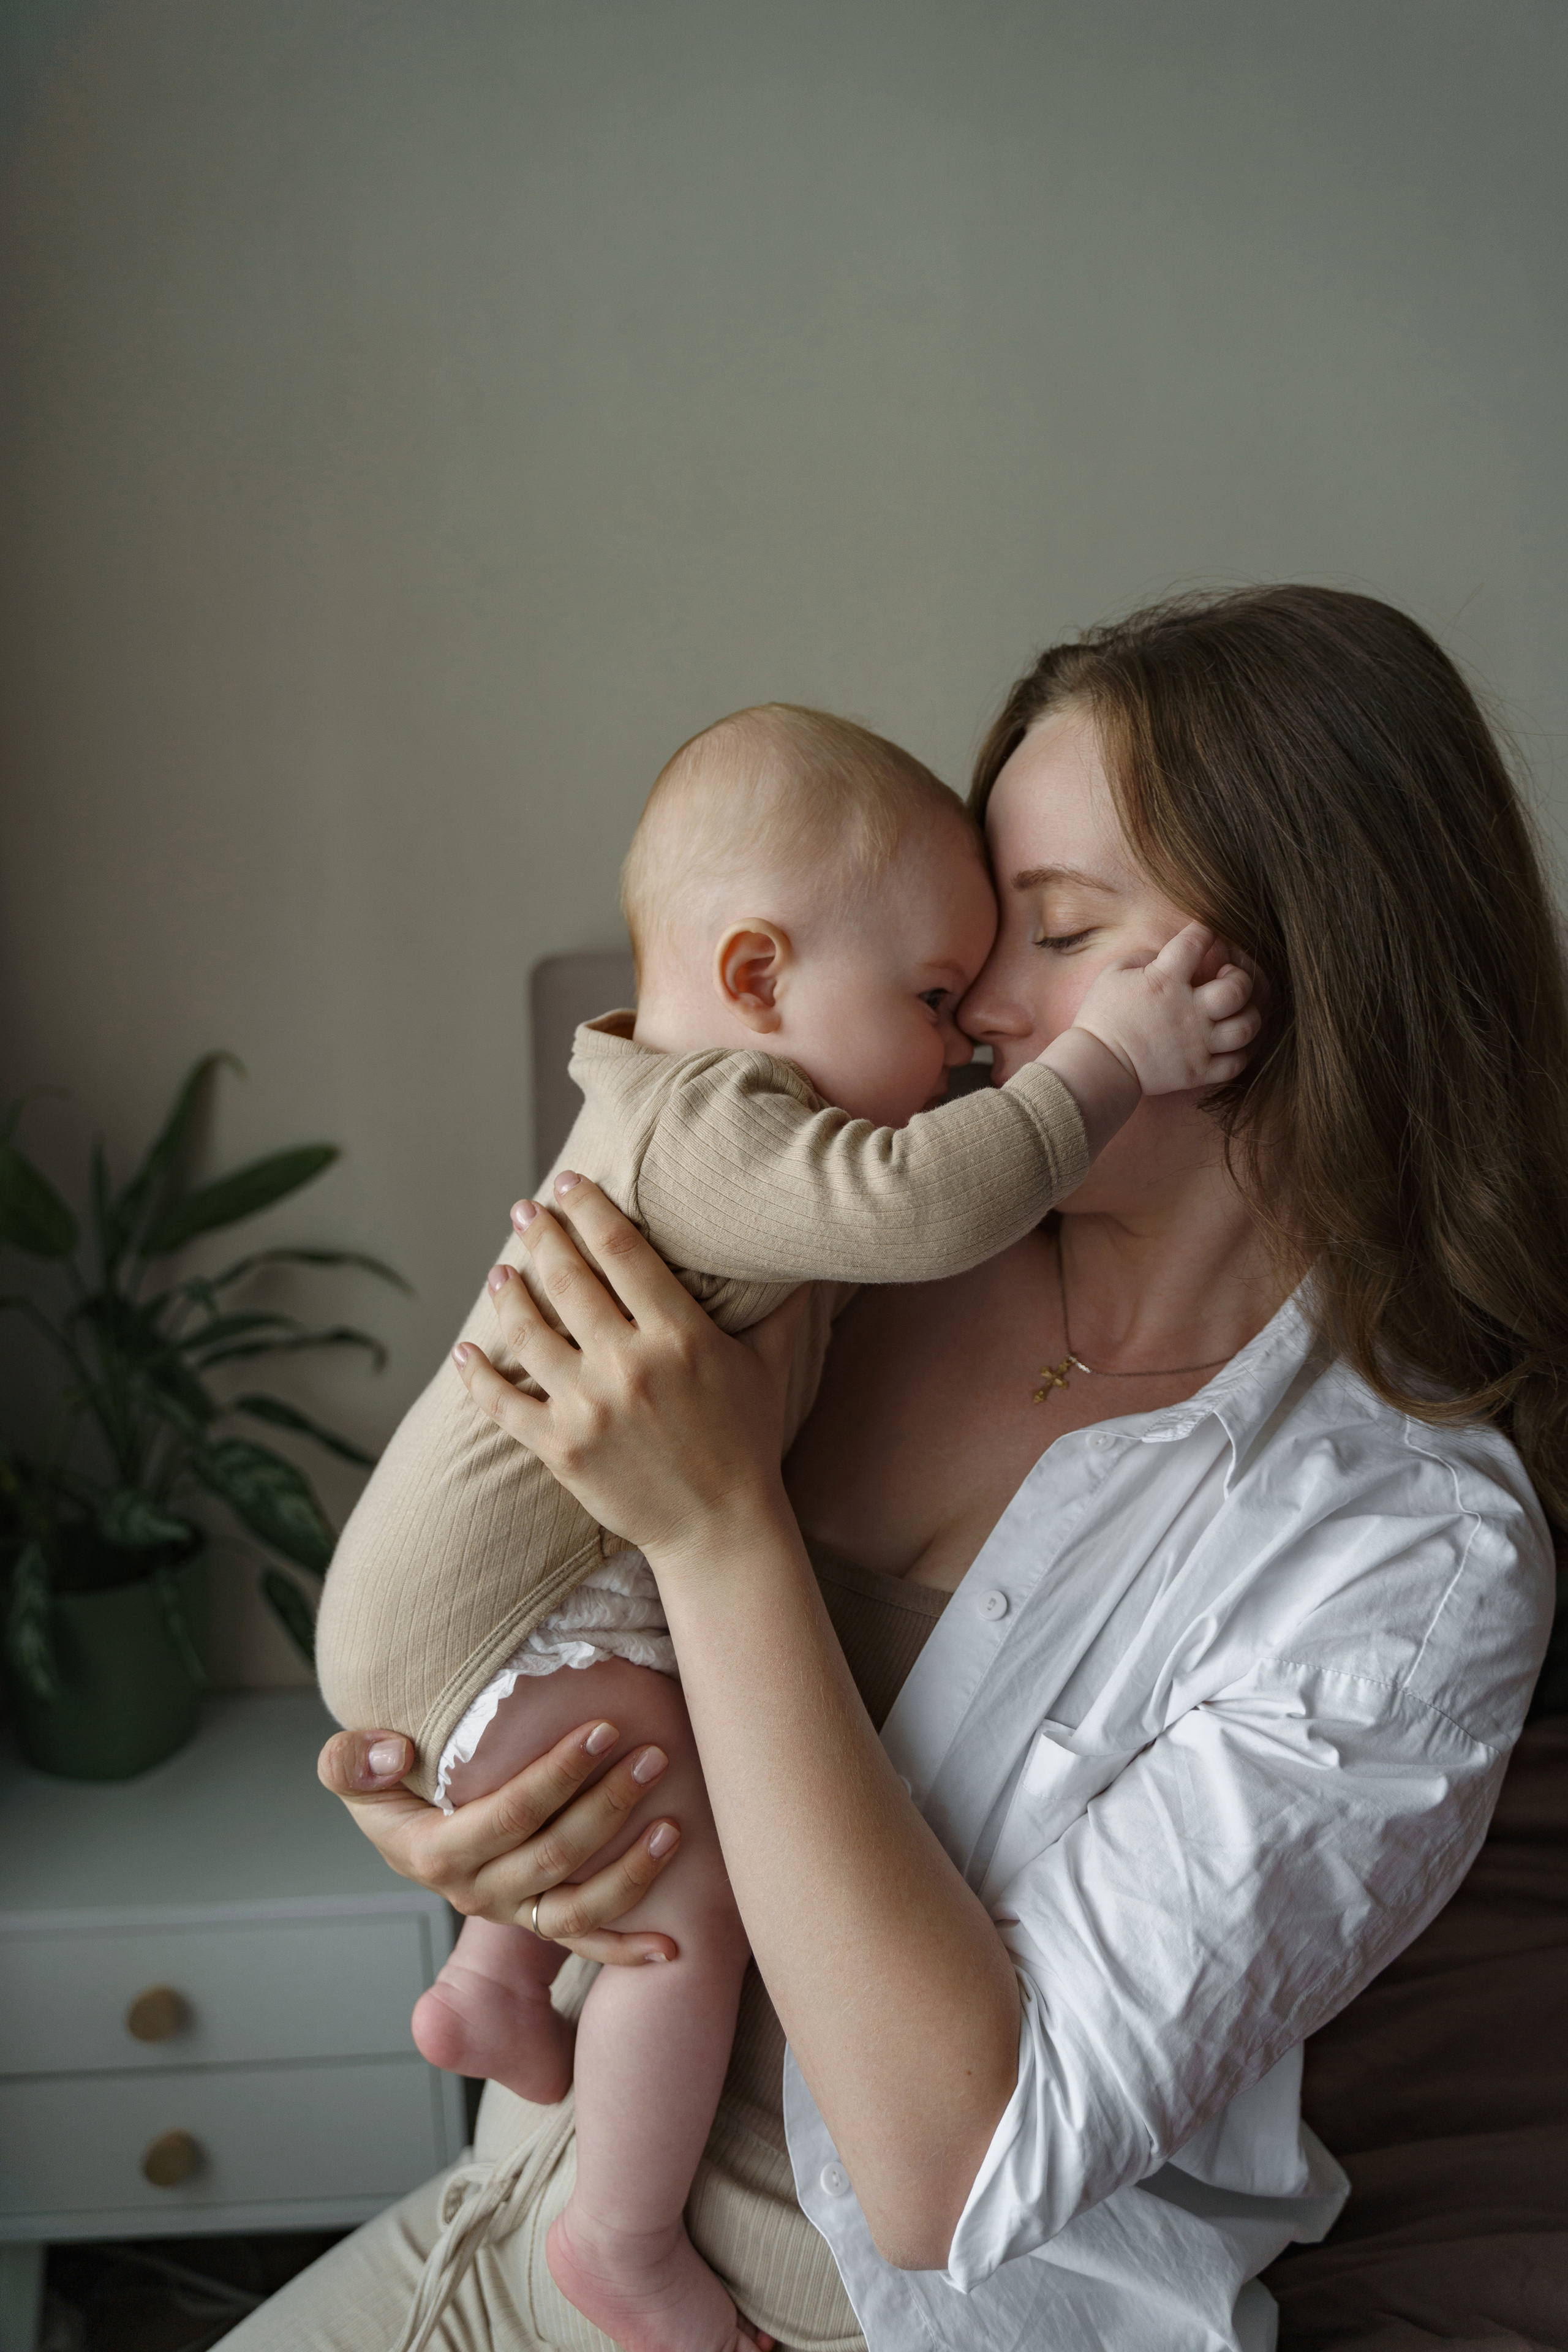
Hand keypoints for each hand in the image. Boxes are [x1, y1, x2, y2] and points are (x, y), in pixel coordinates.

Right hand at [317, 1718, 684, 1962]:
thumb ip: (350, 1760)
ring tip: (675, 1827)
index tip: (604, 1728)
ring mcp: (511, 1915)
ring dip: (632, 1873)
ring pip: (578, 1908)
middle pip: (555, 1856)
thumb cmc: (389, 1789)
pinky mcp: (535, 1925)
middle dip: (610, 1805)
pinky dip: (628, 1950)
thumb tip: (393, 1752)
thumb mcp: (351, 1771)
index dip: (559, 1775)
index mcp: (437, 1853)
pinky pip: (585, 1945)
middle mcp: (477, 1893)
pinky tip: (671, 1945)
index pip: (510, 1815)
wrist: (406, 1831)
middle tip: (654, 1756)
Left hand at [450, 1171, 810, 1561]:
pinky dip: (477, 1376)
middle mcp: (629, 1365)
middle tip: (524, 1211)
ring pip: (527, 1332)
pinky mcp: (560, 1449)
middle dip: (541, 1236)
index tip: (567, 1182)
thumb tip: (814, 1256)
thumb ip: (783, 1307)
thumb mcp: (769, 1366)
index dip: (589, 1208)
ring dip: (506, 1294)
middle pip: (567, 1279)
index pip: (621, 1250)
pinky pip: (502, 1404)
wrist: (719, 1529)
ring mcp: (589, 1408)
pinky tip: (465, 1353)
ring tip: (498, 1273)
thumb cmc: (746, 1440)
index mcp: (678, 1335)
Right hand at [1070, 922, 1259, 1094]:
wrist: (1097, 1064)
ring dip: (1248, 1015)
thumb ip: (1145, 957)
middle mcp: (1188, 1011)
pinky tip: (1229, 1042)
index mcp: (1165, 981)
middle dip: (1240, 977)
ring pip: (1245, 1027)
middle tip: (1229, 977)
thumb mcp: (1113, 973)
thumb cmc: (1101, 1015)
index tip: (1205, 933)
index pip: (1196, 942)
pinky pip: (1235, 1063)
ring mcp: (1197, 1044)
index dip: (1204, 931)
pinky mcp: (1197, 1072)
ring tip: (1237, 1011)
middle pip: (1237, 989)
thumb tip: (1167, 955)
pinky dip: (1240, 1052)